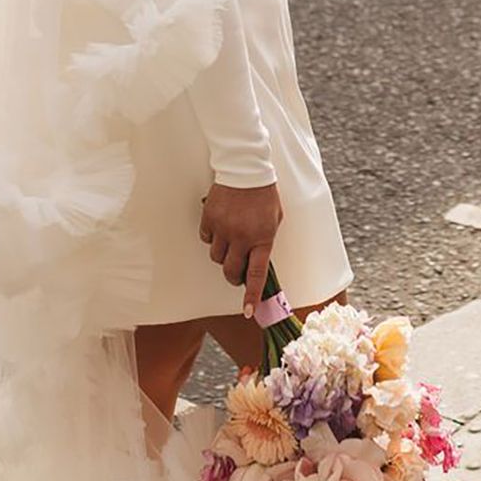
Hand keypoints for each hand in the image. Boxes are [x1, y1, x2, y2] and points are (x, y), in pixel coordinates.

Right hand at [199, 182, 282, 316]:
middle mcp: (241, 237)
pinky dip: (212, 238)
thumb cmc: (263, 195)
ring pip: (217, 257)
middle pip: (231, 271)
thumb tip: (255, 263)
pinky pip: (207, 239)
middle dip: (234, 277)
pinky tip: (220, 226)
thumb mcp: (274, 220)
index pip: (257, 274)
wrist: (245, 169)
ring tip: (231, 240)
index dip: (252, 296)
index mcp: (262, 238)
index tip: (248, 311)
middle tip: (237, 273)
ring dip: (223, 255)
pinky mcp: (209, 219)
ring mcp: (223, 228)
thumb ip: (265, 242)